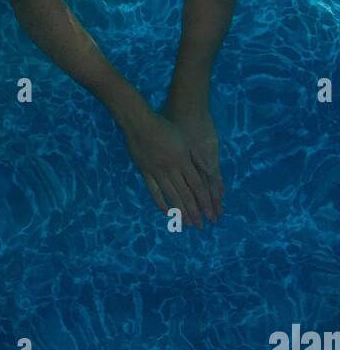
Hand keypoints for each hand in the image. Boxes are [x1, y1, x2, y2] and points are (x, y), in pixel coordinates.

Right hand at [121, 106, 215, 227]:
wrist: (139, 123)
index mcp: (183, 160)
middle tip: (200, 226)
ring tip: (186, 224)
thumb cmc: (164, 127)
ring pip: (171, 196)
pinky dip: (161, 203)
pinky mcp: (145, 173)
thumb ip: (194, 157)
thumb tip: (207, 172)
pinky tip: (167, 213)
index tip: (210, 214)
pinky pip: (154, 192)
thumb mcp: (184, 140)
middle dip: (194, 212)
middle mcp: (172, 169)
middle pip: (185, 194)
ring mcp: (157, 172)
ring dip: (180, 211)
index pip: (197, 186)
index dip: (204, 201)